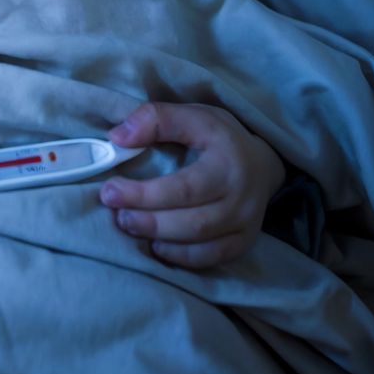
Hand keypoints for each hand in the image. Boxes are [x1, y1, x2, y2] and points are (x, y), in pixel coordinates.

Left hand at [98, 101, 284, 268]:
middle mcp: (241, 198)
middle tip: (117, 215)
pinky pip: (210, 258)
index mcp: (228, 163)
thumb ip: (157, 119)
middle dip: (148, 221)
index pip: (183, 187)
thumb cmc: (220, 139)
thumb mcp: (194, 115)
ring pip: (200, 243)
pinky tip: (156, 245)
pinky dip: (180, 256)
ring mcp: (245, 224)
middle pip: (192, 221)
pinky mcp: (243, 242)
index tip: (111, 191)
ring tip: (130, 226)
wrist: (262, 164)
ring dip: (159, 238)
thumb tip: (117, 137)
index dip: (144, 194)